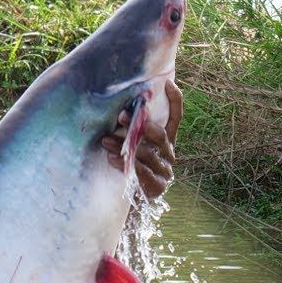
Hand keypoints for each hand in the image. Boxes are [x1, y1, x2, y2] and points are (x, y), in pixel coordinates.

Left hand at [101, 79, 182, 198]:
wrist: (131, 200)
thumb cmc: (129, 166)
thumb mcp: (131, 145)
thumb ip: (130, 129)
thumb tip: (116, 107)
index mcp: (166, 140)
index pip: (176, 118)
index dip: (175, 100)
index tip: (167, 82)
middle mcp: (168, 153)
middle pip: (161, 134)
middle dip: (141, 124)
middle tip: (122, 115)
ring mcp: (164, 170)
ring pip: (147, 153)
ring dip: (125, 145)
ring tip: (105, 140)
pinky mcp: (158, 186)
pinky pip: (142, 172)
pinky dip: (125, 164)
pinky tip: (112, 159)